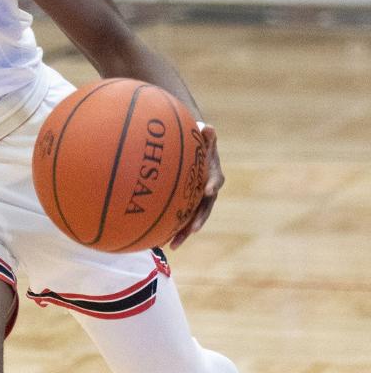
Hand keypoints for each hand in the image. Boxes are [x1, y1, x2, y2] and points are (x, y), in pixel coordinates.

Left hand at [169, 124, 223, 249]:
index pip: (217, 180)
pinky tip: (157, 242)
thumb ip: (206, 134)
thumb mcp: (202, 135)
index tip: (209, 191)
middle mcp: (207, 190)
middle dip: (198, 220)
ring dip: (183, 232)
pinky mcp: (185, 205)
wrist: (193, 148)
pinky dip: (170, 230)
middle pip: (204, 208)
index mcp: (213, 174)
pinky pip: (179, 219)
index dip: (214, 185)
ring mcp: (196, 200)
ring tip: (172, 245)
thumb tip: (209, 127)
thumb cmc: (196, 140)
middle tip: (192, 230)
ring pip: (191, 219)